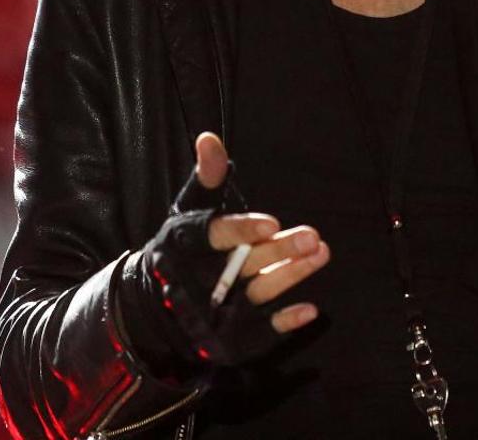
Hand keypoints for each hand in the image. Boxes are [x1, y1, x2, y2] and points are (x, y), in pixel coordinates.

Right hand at [117, 132, 330, 372]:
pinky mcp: (225, 339)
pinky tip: (311, 309)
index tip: (272, 223)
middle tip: (313, 237)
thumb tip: (210, 139)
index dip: (241, 230)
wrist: (156, 304)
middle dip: (278, 252)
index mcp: (181, 244)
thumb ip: (207, 178)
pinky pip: (257, 333)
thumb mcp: (190, 209)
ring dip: (289, 276)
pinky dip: (283, 322)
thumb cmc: (183, 245)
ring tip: (321, 253)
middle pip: (241, 266)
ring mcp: (210, 313)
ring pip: (255, 295)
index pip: (210, 236)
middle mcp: (193, 280)